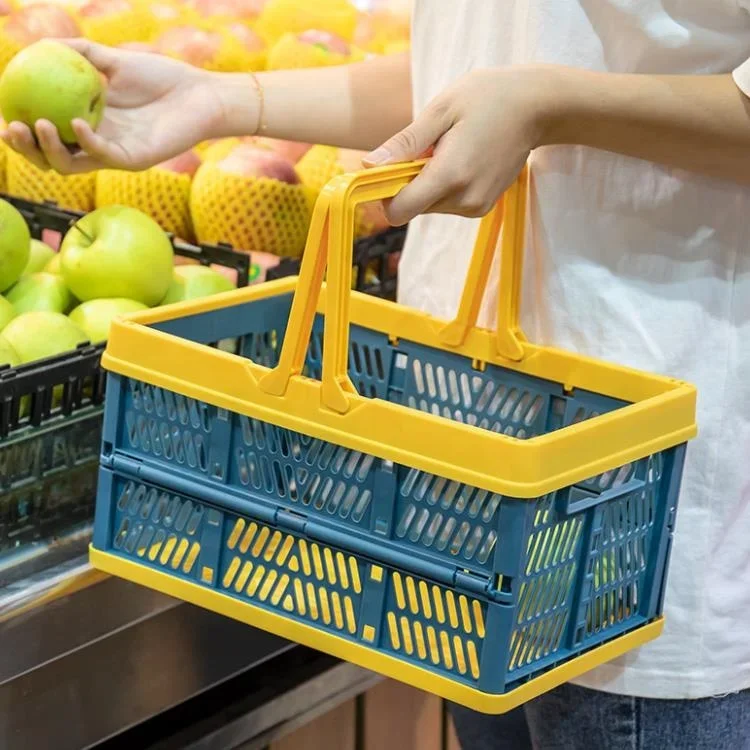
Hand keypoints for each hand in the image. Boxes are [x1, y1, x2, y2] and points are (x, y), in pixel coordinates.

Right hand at [0, 39, 223, 173]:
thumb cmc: (161, 77)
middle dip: (26, 149)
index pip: (47, 134)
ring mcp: (115, 154)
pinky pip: (103, 155)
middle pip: (52, 157)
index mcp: (88, 122)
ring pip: (73, 165)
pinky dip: (86, 140)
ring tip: (36, 124)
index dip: (21, 130)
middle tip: (10, 128)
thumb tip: (42, 44)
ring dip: (50, 149)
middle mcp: (98, 143)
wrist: (199, 94)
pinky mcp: (134, 159)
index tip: (1, 114)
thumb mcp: (113, 59)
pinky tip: (75, 123)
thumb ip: (80, 52)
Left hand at [363, 66, 553, 224]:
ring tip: (450, 150)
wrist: (537, 107)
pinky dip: (443, 186)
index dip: (385, 193)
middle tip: (427, 148)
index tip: (387, 169)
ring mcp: (476, 207)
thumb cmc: (488, 98)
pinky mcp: (482, 207)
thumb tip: (368, 166)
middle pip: (412, 208)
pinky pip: (446, 204)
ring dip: (427, 183)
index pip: (399, 211)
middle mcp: (464, 200)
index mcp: (451, 176)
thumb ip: (404, 143)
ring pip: (428, 207)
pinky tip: (462, 159)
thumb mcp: (441, 111)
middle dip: (408, 183)